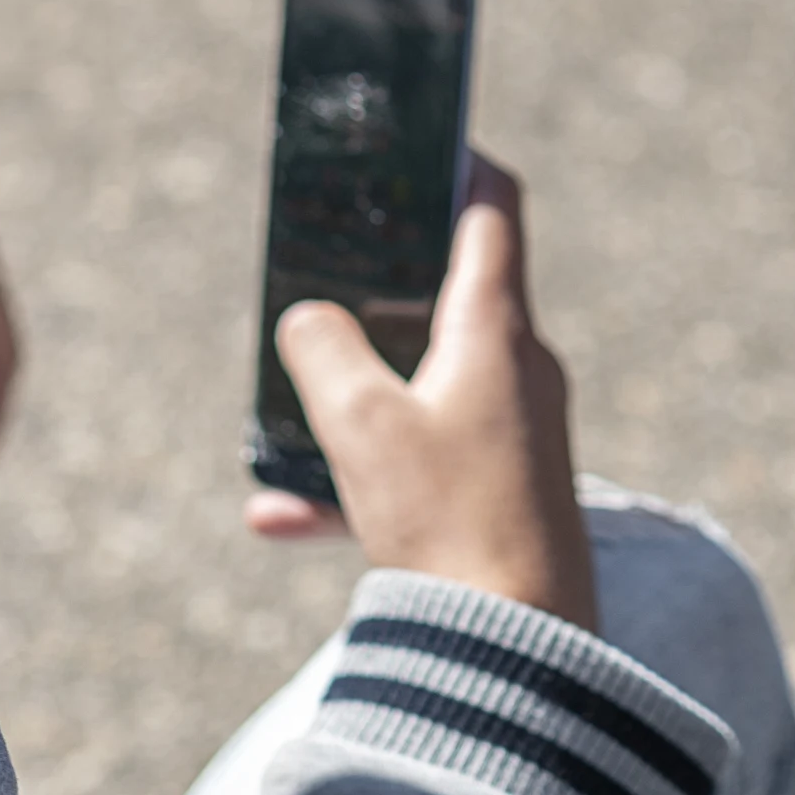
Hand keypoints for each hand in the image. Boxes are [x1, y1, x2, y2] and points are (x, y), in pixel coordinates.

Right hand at [246, 155, 597, 631]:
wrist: (518, 657)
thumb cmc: (449, 523)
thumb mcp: (360, 424)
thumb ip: (322, 351)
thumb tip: (309, 319)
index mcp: (496, 328)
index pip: (491, 208)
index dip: (453, 160)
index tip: (414, 137)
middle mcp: (517, 372)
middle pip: (448, 293)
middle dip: (376, 281)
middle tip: (322, 262)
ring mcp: (512, 436)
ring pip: (417, 390)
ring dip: (349, 397)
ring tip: (279, 415)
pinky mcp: (498, 498)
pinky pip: (414, 467)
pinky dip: (353, 479)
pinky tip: (276, 518)